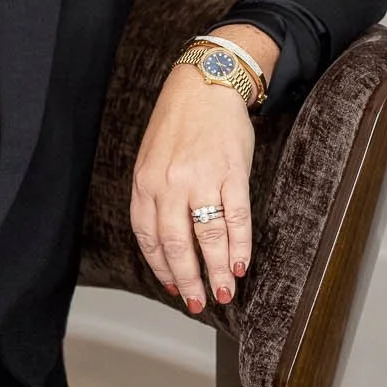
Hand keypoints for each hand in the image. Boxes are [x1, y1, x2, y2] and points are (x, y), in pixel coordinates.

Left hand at [130, 27, 272, 313]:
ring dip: (217, 271)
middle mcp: (169, 185)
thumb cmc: (179, 123)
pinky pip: (235, 218)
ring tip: (224, 293)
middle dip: (188, 279)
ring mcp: (201, 179)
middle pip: (176, 244)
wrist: (206, 83)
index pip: (148, 237)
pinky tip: (242, 265)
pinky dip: (239, 246)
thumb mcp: (153, 158)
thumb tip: (166, 239)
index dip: (161, 267)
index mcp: (145, 182)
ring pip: (207, 237)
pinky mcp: (232, 173)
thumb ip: (155, 195)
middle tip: (198, 303)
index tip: (173, 287)